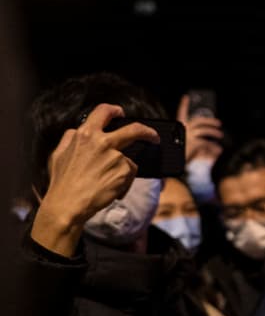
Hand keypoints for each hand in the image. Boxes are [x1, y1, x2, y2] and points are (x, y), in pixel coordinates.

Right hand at [31, 104, 159, 256]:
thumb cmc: (62, 182)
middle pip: (135, 129)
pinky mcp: (124, 170)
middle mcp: (102, 142)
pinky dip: (123, 182)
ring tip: (106, 183)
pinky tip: (111, 189)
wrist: (68, 204)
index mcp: (84, 134)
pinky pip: (129, 173)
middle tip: (153, 136)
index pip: (104, 111)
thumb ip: (70, 139)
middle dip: (148, 131)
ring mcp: (115, 156)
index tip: (122, 114)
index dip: (115, 110)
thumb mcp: (59, 153)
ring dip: (122, 171)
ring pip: (129, 159)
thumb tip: (78, 130)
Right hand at [177, 95, 223, 163]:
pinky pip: (207, 143)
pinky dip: (214, 147)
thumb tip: (206, 146)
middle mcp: (183, 130)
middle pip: (198, 120)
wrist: (169, 166)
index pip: (180, 114)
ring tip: (220, 135)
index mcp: (178, 129)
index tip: (186, 97)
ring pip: (204, 130)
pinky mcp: (193, 143)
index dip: (183, 105)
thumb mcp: (183, 148)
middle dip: (209, 121)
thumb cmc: (174, 158)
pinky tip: (218, 150)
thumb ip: (193, 144)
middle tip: (219, 123)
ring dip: (214, 132)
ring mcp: (188, 136)